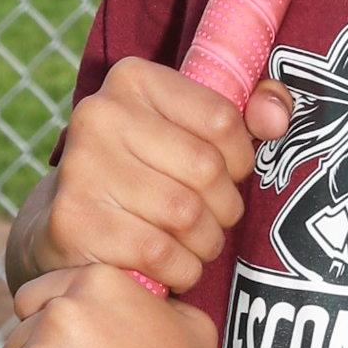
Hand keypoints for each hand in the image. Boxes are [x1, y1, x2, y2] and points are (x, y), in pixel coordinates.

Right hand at [19, 58, 292, 292]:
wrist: (70, 221)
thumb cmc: (149, 169)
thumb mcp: (194, 126)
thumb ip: (250, 110)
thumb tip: (276, 119)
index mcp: (133, 79)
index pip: (223, 120)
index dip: (240, 158)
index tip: (227, 173)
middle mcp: (99, 113)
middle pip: (206, 169)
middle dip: (224, 206)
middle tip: (213, 218)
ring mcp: (80, 166)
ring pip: (186, 214)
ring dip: (205, 242)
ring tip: (194, 241)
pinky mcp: (73, 220)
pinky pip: (160, 253)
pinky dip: (181, 269)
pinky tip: (174, 264)